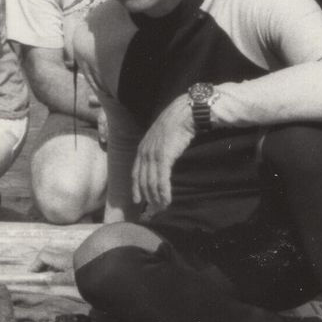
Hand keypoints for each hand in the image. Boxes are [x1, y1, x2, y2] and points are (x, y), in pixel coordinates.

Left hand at [132, 98, 196, 214]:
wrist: (185, 112)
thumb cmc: (177, 123)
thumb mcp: (162, 136)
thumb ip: (158, 148)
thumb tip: (161, 159)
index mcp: (142, 147)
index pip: (136, 172)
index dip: (136, 187)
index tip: (137, 200)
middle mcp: (144, 152)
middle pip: (142, 180)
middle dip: (147, 196)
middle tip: (154, 209)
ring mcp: (153, 154)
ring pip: (151, 182)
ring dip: (156, 197)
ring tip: (162, 207)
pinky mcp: (164, 157)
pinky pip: (161, 179)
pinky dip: (163, 192)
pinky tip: (167, 200)